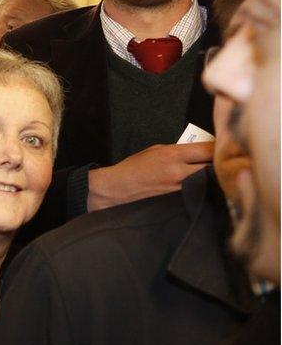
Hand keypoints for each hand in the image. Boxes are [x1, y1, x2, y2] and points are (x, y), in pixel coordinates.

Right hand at [87, 142, 213, 210]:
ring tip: (218, 172)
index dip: (219, 147)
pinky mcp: (179, 198)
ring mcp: (180, 187)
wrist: (118, 188)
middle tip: (227, 160)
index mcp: (172, 155)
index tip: (224, 146)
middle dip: (220, 162)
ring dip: (214, 175)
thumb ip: (178, 150)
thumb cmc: (134, 167)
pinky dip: (204, 185)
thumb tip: (197, 151)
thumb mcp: (155, 150)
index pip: (207, 149)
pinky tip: (205, 184)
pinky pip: (198, 189)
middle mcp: (179, 171)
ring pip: (208, 179)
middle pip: (213, 165)